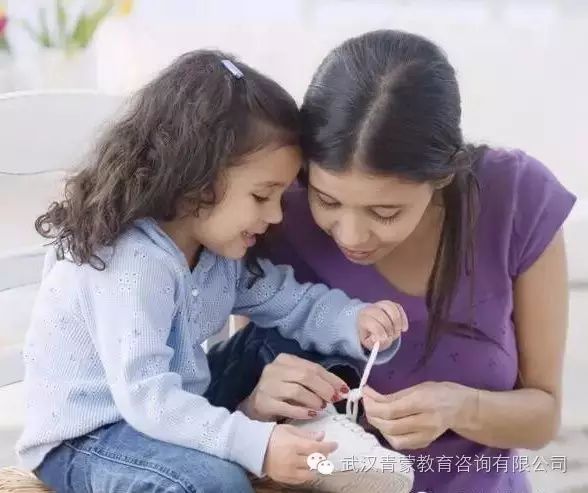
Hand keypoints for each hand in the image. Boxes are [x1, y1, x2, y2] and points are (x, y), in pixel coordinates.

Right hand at [238, 353, 349, 421]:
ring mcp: (267, 385)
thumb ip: (316, 382)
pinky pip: (287, 407)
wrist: (255, 407)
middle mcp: (274, 369)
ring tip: (322, 408)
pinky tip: (311, 414)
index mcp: (284, 360)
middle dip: (324, 389)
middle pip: (305, 376)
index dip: (331, 379)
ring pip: (297, 390)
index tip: (344, 390)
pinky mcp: (263, 402)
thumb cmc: (281, 393)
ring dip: (314, 400)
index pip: (312, 367)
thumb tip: (341, 390)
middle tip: (334, 400)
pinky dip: (302, 411)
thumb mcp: (297, 381)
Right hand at [263, 424, 337, 483]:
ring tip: (316, 459)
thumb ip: (306, 434)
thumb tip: (322, 435)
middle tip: (325, 450)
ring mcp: (288, 471)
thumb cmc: (272, 435)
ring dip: (316, 466)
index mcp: (293, 444)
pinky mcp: (284, 479)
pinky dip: (307, 474)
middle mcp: (292, 459)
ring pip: (310, 472)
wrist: (254, 448)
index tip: (335, 444)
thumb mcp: (289, 429)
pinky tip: (307, 467)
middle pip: (315, 460)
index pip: (316, 447)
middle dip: (323, 455)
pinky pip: (302, 480)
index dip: (328, 446)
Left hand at [358, 301, 407, 350]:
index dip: (379, 332)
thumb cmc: (371, 335)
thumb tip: (381, 339)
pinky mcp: (390, 304)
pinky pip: (398, 307)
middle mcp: (370, 309)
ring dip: (397, 322)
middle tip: (392, 337)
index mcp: (363, 319)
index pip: (371, 323)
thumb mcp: (369, 342)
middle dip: (389, 328)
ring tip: (397, 332)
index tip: (386, 339)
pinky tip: (403, 328)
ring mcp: (380, 304)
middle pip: (382, 316)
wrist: (372, 325)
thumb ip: (374, 343)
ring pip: (391, 309)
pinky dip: (403, 318)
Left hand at [362, 381, 476, 449]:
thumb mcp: (417, 387)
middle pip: (390, 427)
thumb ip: (393, 395)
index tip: (364, 394)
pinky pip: (401, 444)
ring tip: (376, 415)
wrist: (462, 409)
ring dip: (380, 427)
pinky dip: (390, 435)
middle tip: (367, 404)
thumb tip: (369, 395)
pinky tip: (388, 424)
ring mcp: (426, 436)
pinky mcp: (425, 444)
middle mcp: (425, 423)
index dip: (372, 405)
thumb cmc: (439, 392)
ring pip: (394, 440)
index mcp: (423, 403)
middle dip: (373, 416)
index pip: (390, 411)